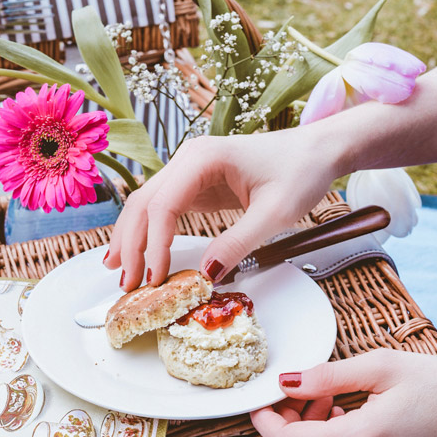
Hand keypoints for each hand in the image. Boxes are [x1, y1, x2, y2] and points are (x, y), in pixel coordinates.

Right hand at [102, 128, 337, 289]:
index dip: (153, 246)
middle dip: (130, 245)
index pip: (162, 206)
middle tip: (126, 285)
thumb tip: (205, 274)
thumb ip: (238, 243)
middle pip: (143, 204)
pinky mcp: (195, 185)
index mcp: (203, 158)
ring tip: (118, 273)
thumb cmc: (301, 172)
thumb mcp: (275, 213)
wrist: (318, 151)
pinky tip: (138, 255)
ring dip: (131, 239)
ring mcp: (189, 171)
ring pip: (146, 206)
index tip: (155, 279)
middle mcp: (188, 159)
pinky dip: (148, 234)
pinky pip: (163, 210)